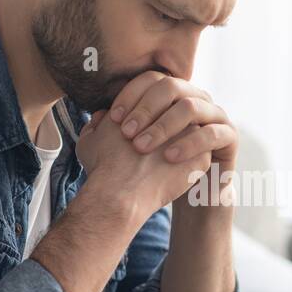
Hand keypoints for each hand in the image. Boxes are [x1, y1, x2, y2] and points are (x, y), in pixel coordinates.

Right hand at [75, 106, 211, 217]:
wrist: (121, 192)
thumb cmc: (103, 167)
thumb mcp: (90, 140)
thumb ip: (97, 123)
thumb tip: (103, 116)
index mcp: (146, 103)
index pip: (154, 98)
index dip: (144, 117)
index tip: (137, 135)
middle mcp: (173, 113)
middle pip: (176, 114)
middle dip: (166, 129)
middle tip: (151, 151)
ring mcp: (191, 134)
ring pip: (191, 134)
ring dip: (180, 144)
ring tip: (160, 164)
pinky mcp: (201, 157)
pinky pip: (199, 157)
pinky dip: (188, 166)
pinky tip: (172, 175)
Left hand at [106, 71, 238, 170]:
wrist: (189, 193)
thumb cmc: (157, 168)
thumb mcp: (130, 149)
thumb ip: (113, 132)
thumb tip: (97, 116)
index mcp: (173, 95)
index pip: (150, 79)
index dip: (130, 95)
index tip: (113, 120)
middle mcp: (195, 97)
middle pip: (171, 86)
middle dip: (145, 109)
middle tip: (127, 134)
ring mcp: (215, 114)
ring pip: (192, 107)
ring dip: (164, 125)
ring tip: (143, 147)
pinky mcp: (229, 136)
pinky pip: (211, 133)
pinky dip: (189, 143)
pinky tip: (169, 157)